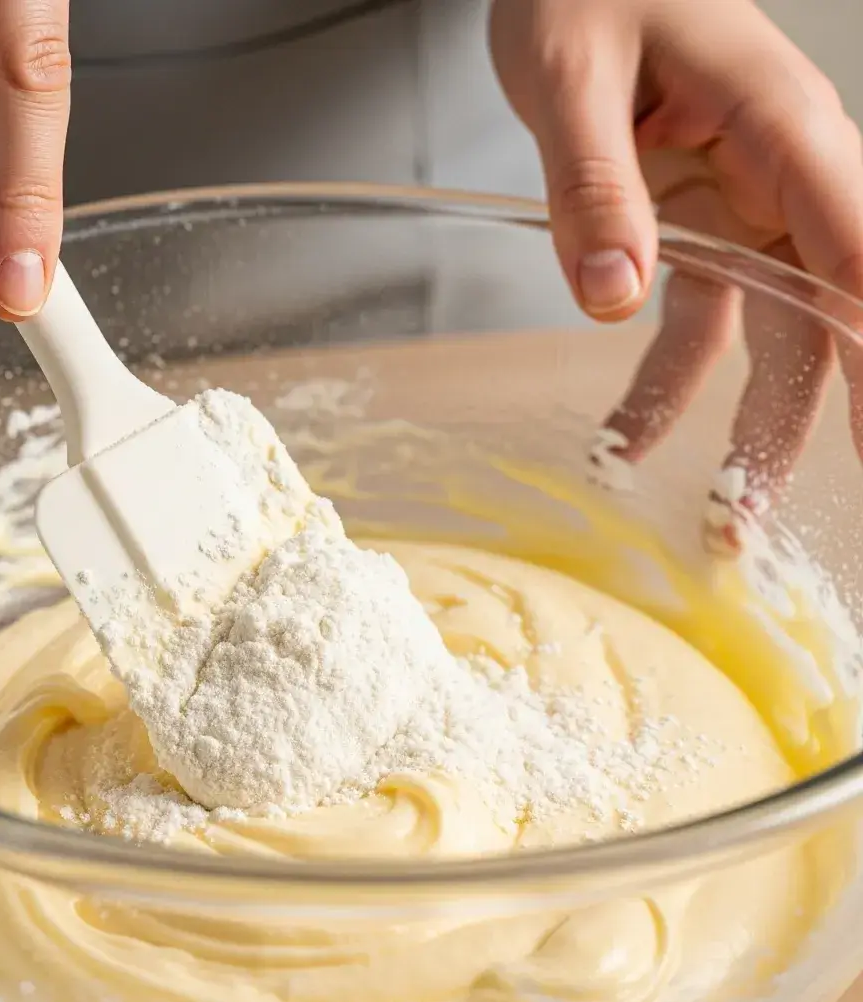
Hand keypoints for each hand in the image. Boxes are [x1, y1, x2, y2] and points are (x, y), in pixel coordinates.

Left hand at [490, 0, 862, 551]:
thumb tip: (612, 296)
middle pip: (826, 311)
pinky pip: (694, 323)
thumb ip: (592, 184)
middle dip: (823, 417)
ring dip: (747, 429)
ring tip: (722, 523)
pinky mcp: (691, 228)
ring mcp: (739, 208)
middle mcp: (779, 174)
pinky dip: (664, 389)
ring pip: (768, 335)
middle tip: (800, 513)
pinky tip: (624, 444)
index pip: (856, 244)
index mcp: (778, 122)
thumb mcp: (568, 77)